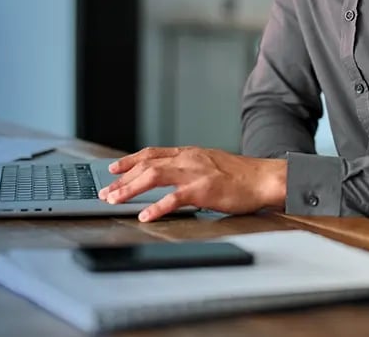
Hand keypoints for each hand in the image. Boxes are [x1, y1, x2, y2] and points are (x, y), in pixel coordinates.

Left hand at [97, 146, 286, 221]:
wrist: (263, 178)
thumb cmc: (239, 176)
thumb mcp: (208, 164)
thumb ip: (187, 168)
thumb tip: (168, 177)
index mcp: (188, 153)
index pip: (151, 153)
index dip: (129, 161)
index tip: (113, 169)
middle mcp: (187, 159)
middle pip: (146, 165)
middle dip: (122, 179)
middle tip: (105, 192)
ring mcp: (194, 173)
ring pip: (153, 176)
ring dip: (130, 189)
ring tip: (114, 201)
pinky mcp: (202, 189)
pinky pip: (174, 198)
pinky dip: (157, 207)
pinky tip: (145, 215)